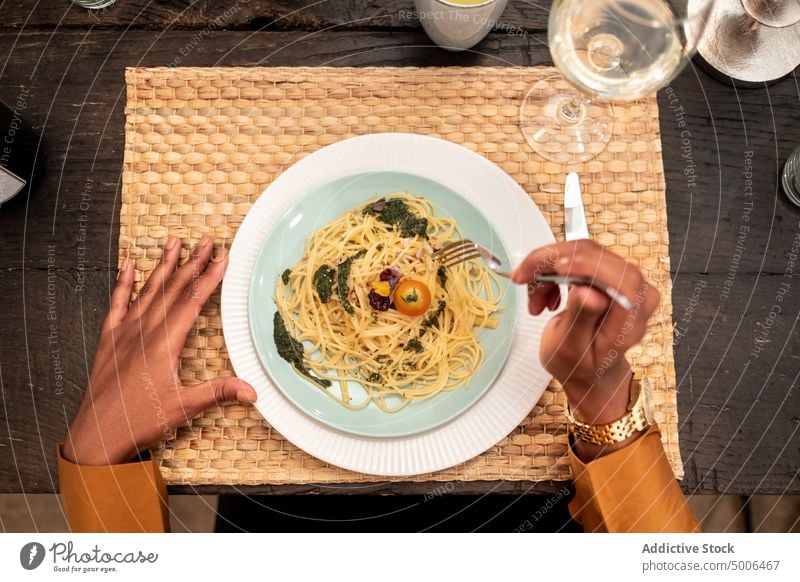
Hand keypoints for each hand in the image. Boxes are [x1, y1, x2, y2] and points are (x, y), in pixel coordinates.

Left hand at [63, 235, 256, 465]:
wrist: (96, 435)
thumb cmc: (139, 422)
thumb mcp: (183, 408)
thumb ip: (218, 393)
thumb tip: (252, 390)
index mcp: (164, 344)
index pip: (192, 302)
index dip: (209, 278)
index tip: (222, 257)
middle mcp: (144, 332)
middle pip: (173, 289)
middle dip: (192, 262)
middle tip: (205, 240)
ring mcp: (124, 333)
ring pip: (148, 291)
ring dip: (163, 266)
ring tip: (174, 242)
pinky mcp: (109, 340)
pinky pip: (117, 304)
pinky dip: (123, 283)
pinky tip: (128, 265)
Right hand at [512, 240, 659, 458]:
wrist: (586, 369)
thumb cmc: (580, 365)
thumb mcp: (573, 349)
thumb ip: (582, 318)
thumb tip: (590, 293)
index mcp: (633, 316)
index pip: (622, 278)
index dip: (590, 266)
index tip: (557, 266)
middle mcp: (634, 293)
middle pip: (596, 257)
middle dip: (552, 263)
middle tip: (523, 276)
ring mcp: (621, 280)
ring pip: (581, 253)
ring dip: (547, 269)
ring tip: (535, 299)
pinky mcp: (606, 273)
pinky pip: (577, 257)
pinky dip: (552, 271)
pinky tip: (545, 294)